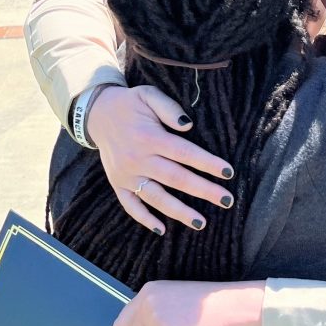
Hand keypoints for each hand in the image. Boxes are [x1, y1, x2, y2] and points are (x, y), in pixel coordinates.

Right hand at [85, 85, 233, 233]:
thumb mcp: (148, 95)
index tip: (228, 173)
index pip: (184, 153)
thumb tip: (188, 125)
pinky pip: (130, 205)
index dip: (207, 163)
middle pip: (176, 179)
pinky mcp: (117, 183)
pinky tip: (162, 230)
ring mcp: (126, 175)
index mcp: (149, 137)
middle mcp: (138, 159)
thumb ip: (169, 108)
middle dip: (204, 190)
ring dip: (179, 212)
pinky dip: (144, 219)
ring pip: (156, 197)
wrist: (96, 113)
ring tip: (202, 223)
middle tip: (227, 200)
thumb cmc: (130, 104)